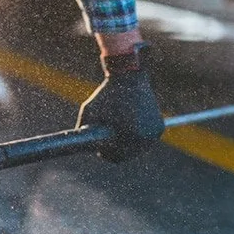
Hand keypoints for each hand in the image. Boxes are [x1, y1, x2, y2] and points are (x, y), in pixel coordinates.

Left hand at [77, 45, 163, 162]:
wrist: (128, 76)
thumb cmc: (106, 94)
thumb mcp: (89, 111)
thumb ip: (82, 130)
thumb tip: (75, 146)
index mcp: (131, 135)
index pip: (116, 157)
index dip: (105, 153)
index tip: (99, 148)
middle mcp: (146, 137)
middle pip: (128, 155)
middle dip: (116, 149)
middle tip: (106, 141)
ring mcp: (154, 133)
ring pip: (137, 148)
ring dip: (127, 143)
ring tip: (118, 126)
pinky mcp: (158, 128)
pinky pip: (144, 140)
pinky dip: (137, 136)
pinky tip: (129, 123)